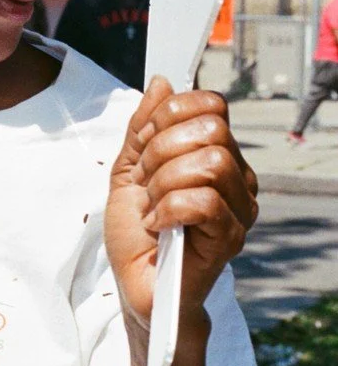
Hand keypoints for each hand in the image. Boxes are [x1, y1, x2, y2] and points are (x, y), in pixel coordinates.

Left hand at [105, 78, 258, 333]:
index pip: (210, 105)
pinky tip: (157, 225)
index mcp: (215, 155)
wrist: (135, 284)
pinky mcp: (230, 238)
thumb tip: (163, 81)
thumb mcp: (127, 170)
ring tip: (151, 207)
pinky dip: (168, 209)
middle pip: (210, 129)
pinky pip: (204, 200)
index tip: (142, 146)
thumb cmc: (136, 233)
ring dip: (163, 182)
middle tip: (144, 181)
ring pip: (210, 162)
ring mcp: (238, 208)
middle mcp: (237, 178)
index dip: (168, 116)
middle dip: (160, 150)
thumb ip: (142, 128)